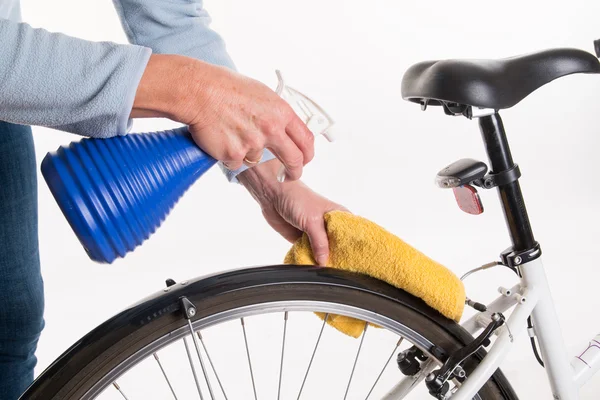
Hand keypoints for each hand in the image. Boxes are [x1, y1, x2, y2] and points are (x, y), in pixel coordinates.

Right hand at [132, 54, 313, 180]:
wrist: (199, 91)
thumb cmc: (227, 87)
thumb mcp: (262, 94)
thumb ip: (276, 114)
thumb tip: (286, 128)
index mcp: (281, 112)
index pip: (306, 139)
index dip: (308, 153)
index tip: (305, 159)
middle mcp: (271, 129)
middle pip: (293, 159)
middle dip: (294, 171)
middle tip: (290, 175)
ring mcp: (253, 144)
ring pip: (256, 158)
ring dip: (247, 152)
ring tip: (232, 132)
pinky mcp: (234, 155)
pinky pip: (236, 162)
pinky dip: (229, 155)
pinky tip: (221, 137)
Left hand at [238, 160, 347, 265]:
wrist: (273, 194)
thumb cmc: (297, 198)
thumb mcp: (312, 221)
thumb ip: (320, 242)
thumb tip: (324, 261)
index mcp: (338, 216)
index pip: (351, 234)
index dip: (354, 247)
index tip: (355, 261)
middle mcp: (329, 226)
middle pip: (337, 247)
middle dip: (336, 257)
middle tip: (337, 269)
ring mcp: (316, 234)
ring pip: (322, 253)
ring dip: (320, 260)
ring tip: (324, 271)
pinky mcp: (303, 239)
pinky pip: (308, 253)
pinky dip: (308, 259)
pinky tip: (310, 266)